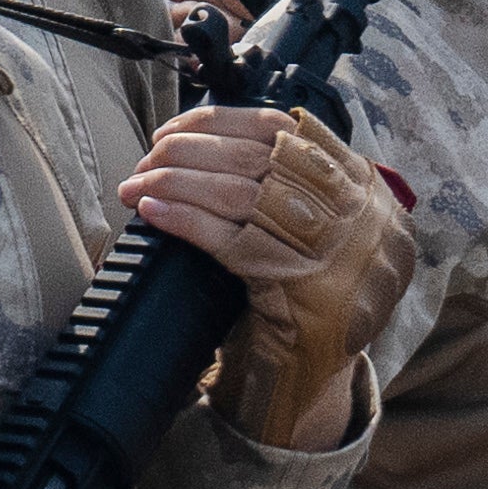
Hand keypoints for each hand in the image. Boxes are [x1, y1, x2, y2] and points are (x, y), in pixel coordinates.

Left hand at [123, 103, 407, 447]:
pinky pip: (227, 239)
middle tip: (144, 162)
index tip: (173, 129)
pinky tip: (153, 213)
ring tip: (135, 186)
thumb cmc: (319, 289)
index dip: (217, 122)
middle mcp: (346, 204)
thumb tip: (209, 141)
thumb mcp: (328, 223)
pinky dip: (185, 219)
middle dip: (186, 153)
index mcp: (351, 178)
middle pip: (250, 156)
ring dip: (174, 182)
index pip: (276, 127)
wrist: (328, 365)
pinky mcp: (296, 283)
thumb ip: (293, 180)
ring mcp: (325, 243)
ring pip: (236, 192)